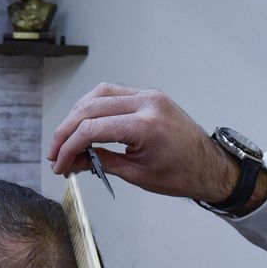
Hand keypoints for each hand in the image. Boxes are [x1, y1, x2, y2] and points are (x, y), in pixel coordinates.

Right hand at [48, 83, 234, 202]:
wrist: (210, 166)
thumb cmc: (182, 174)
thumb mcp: (137, 174)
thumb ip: (100, 162)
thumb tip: (71, 160)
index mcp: (146, 125)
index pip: (91, 129)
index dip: (68, 146)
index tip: (58, 163)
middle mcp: (146, 103)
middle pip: (89, 108)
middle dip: (66, 131)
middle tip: (55, 153)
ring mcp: (148, 95)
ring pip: (98, 95)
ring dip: (77, 115)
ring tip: (67, 139)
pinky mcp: (149, 95)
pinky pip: (113, 93)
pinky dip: (94, 106)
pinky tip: (85, 123)